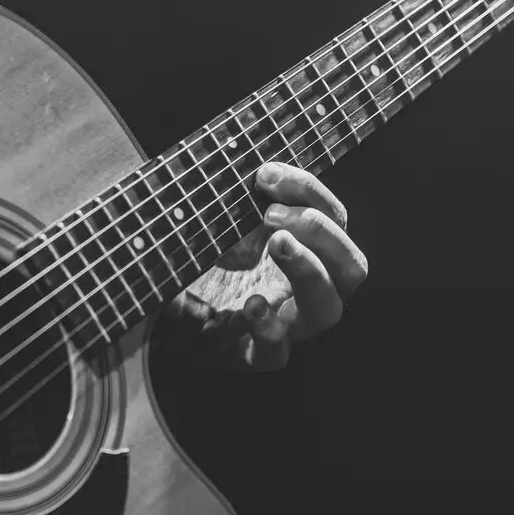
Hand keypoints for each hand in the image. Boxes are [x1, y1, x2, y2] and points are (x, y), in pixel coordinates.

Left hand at [171, 162, 367, 370]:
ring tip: (277, 243)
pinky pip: (278, 353)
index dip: (307, 189)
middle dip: (320, 231)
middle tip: (271, 214)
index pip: (333, 217)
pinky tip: (252, 305)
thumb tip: (221, 157)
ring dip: (309, 270)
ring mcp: (286, 327)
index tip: (264, 173)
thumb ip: (226, 197)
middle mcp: (305, 292)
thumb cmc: (198, 267)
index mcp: (305, 253)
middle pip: (351, 265)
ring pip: (328, 308)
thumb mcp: (214, 225)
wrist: (162, 319)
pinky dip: (270, 328)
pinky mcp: (254, 357)